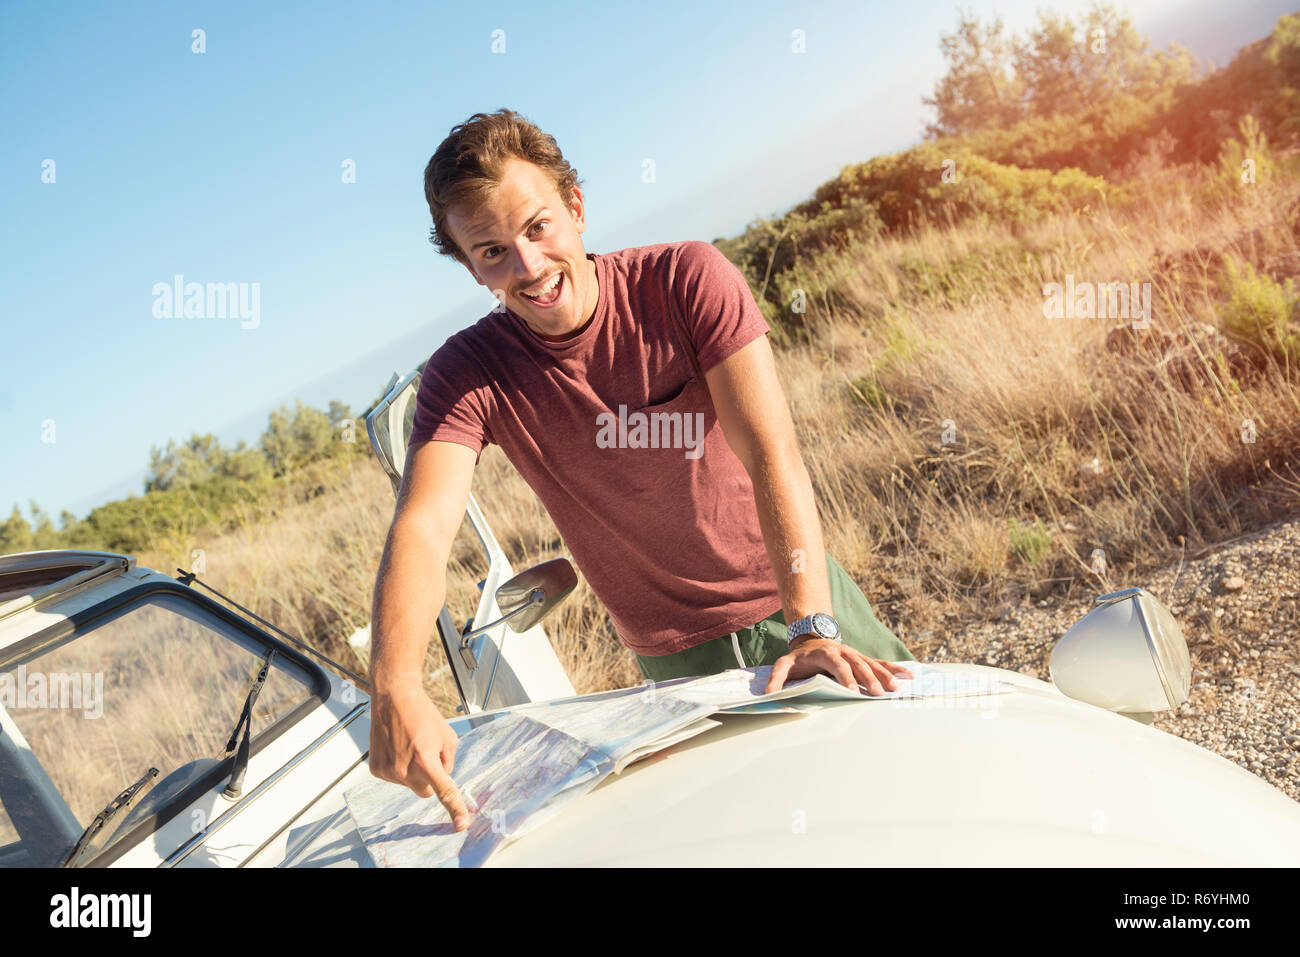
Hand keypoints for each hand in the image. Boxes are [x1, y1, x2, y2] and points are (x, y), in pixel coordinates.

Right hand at [368, 677, 470, 829]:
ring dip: (413, 771)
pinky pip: (395, 779)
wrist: (394, 699)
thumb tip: (442, 778)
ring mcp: (389, 772)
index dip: (455, 809)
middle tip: (426, 754)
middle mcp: (405, 770)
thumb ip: (448, 762)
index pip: (444, 791)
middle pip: (426, 791)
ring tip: (409, 746)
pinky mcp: (377, 770)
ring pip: (410, 785)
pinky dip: (398, 768)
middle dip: (430, 779)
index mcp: (426, 761)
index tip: (461, 824)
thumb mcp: (447, 737)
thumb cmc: (422, 714)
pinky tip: (397, 749)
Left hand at [765, 638, 914, 694]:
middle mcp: (843, 652)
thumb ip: (776, 679)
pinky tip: (909, 676)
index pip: (837, 665)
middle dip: (869, 680)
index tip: (852, 692)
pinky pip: (881, 663)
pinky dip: (895, 669)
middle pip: (858, 665)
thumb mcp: (783, 664)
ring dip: (885, 676)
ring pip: (872, 664)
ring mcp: (855, 654)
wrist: (811, 638)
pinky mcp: (862, 659)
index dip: (845, 678)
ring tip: (897, 689)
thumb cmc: (799, 657)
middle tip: (878, 695)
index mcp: (825, 653)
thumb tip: (769, 695)